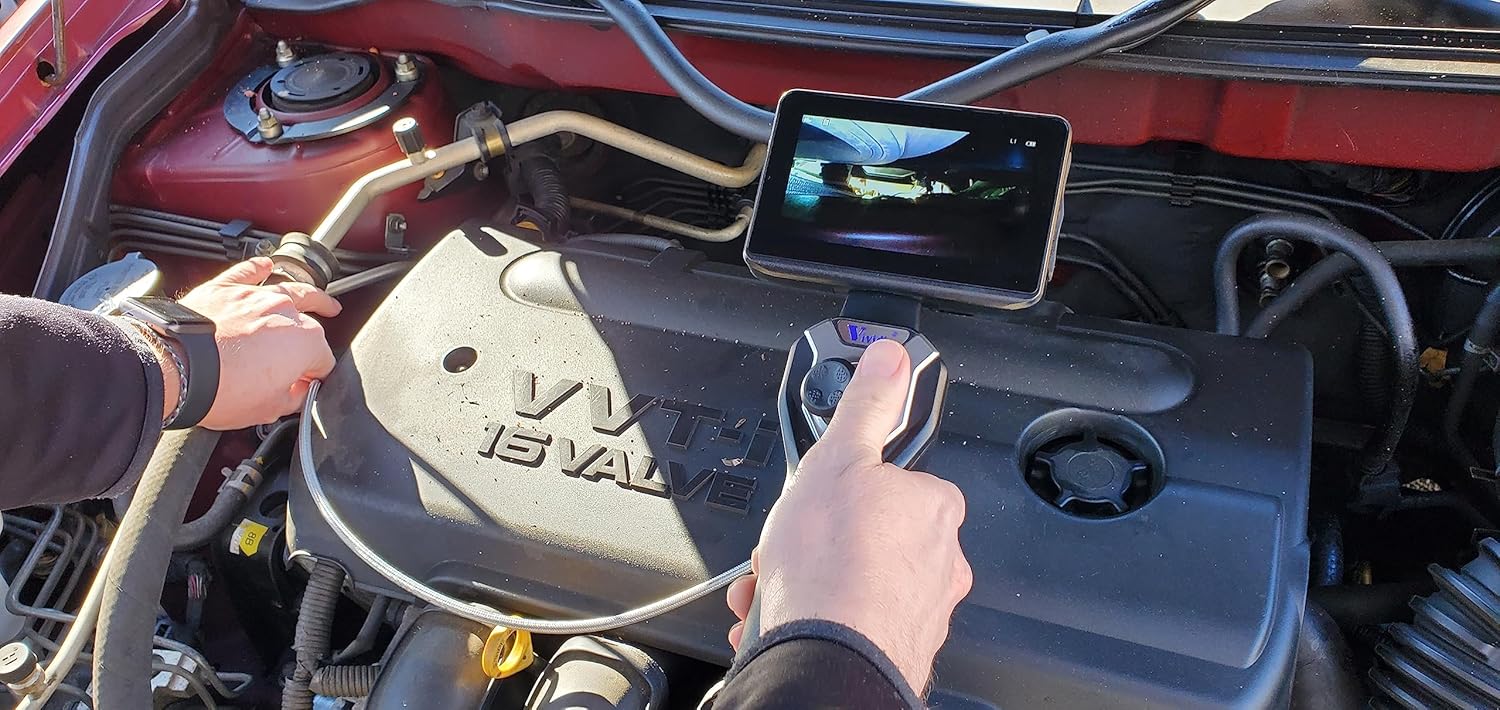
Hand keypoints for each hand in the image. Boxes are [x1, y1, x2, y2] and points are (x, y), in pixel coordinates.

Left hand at [177, 258, 340, 429]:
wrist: (177, 371)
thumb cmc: (221, 390)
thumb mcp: (269, 410)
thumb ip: (292, 398)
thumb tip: (296, 393)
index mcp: (306, 343)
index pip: (323, 360)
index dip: (315, 375)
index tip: (303, 385)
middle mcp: (285, 312)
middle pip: (314, 319)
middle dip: (318, 332)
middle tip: (322, 339)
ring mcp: (255, 297)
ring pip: (290, 288)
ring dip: (306, 293)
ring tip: (315, 297)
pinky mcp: (226, 288)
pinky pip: (248, 271)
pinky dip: (259, 269)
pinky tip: (266, 267)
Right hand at [726, 338, 970, 691]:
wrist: (826, 655)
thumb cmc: (833, 565)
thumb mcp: (838, 457)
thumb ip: (866, 404)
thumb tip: (889, 356)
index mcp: (933, 507)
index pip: (894, 481)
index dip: (846, 487)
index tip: (817, 498)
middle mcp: (941, 561)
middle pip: (871, 536)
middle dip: (820, 541)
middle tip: (788, 546)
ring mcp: (921, 611)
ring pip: (857, 584)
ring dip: (812, 582)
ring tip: (778, 587)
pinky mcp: (896, 651)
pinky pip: (851, 625)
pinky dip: (816, 620)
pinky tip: (787, 620)